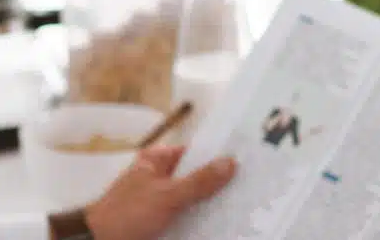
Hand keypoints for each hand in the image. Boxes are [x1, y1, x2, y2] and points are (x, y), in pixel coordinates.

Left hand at [82, 146, 235, 239]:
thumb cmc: (128, 214)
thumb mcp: (167, 195)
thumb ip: (199, 181)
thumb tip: (229, 162)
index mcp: (156, 161)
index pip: (193, 153)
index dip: (217, 157)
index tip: (247, 161)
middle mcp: (158, 177)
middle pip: (195, 177)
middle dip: (219, 184)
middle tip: (252, 188)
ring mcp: (160, 200)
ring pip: (193, 200)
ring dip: (212, 206)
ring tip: (244, 207)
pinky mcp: (160, 221)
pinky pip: (186, 218)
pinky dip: (201, 221)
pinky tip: (223, 226)